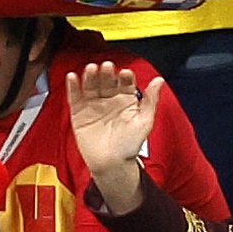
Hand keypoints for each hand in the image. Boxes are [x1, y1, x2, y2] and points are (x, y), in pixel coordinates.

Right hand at [65, 56, 152, 185]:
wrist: (111, 164)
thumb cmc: (129, 145)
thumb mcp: (145, 122)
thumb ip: (151, 101)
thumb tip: (159, 81)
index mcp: (126, 99)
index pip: (125, 82)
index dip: (125, 77)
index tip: (125, 73)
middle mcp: (110, 99)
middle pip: (107, 81)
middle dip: (107, 73)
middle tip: (106, 67)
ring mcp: (94, 104)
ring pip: (91, 86)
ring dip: (90, 76)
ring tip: (91, 69)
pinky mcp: (79, 113)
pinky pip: (75, 97)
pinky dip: (73, 87)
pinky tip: (73, 77)